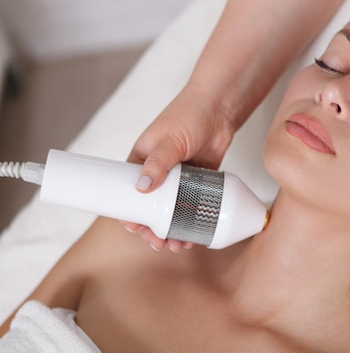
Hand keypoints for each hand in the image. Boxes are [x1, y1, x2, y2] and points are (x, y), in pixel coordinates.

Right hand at [122, 84, 236, 250]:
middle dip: (152, 228)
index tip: (134, 229)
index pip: (128, 192)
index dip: (129, 213)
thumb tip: (141, 187)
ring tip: (178, 244)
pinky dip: (192, 220)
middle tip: (159, 243)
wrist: (219, 108)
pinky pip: (193, 205)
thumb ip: (158, 163)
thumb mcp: (170, 139)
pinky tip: (195, 233)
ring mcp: (179, 178)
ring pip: (172, 210)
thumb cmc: (188, 115)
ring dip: (173, 229)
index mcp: (142, 161)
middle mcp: (158, 172)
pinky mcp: (199, 181)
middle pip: (150, 207)